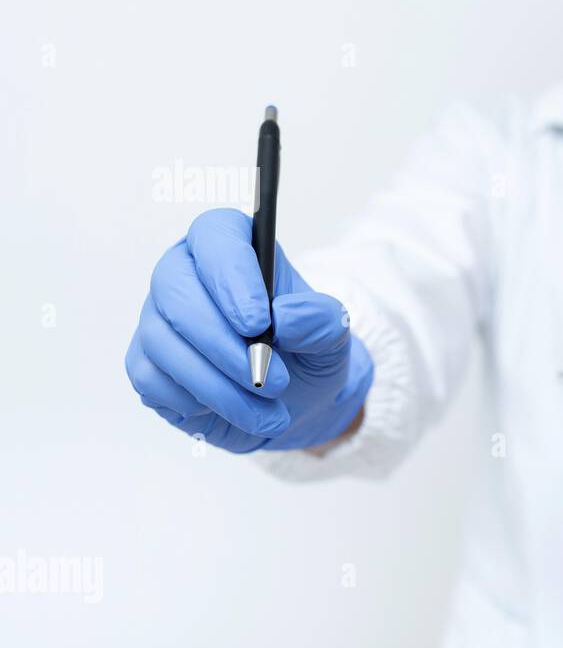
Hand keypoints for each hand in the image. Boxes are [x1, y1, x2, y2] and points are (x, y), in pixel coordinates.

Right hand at [125, 208, 372, 452]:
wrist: (294, 399)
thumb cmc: (307, 351)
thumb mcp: (333, 334)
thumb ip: (320, 319)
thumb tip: (286, 317)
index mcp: (232, 246)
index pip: (215, 236)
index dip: (231, 276)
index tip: (258, 322)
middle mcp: (185, 274)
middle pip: (176, 289)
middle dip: (224, 344)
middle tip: (273, 381)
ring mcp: (158, 318)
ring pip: (164, 342)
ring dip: (220, 386)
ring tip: (270, 411)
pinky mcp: (145, 363)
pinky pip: (153, 379)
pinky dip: (198, 402)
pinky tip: (233, 410)